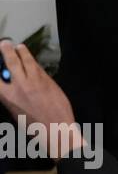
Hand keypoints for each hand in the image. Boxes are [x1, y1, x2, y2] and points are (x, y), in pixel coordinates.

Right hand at [0, 40, 82, 157]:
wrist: (56, 130)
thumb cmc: (33, 128)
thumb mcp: (15, 113)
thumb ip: (11, 98)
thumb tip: (10, 89)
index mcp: (7, 96)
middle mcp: (20, 86)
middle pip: (11, 62)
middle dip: (6, 51)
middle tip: (4, 43)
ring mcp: (36, 82)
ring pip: (28, 62)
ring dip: (23, 52)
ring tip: (19, 46)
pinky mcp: (49, 81)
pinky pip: (39, 69)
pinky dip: (34, 63)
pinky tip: (32, 60)